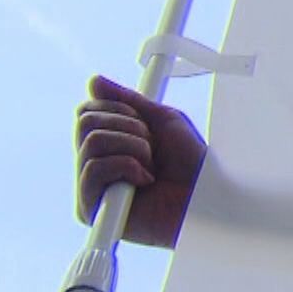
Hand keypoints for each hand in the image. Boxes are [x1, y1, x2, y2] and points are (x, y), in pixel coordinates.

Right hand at [74, 75, 204, 247]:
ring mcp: (90, 188)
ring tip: (153, 167)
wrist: (207, 196)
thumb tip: (94, 81)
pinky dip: (127, 167)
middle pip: (85, 121)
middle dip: (129, 126)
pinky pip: (95, 168)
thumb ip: (128, 101)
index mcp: (107, 146)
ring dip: (134, 148)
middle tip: (152, 147)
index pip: (86, 111)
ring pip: (93, 141)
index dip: (117, 107)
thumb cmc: (192, 164)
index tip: (145, 122)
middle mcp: (93, 166)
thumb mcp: (163, 120)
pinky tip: (145, 182)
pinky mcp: (90, 210)